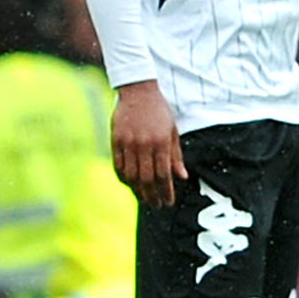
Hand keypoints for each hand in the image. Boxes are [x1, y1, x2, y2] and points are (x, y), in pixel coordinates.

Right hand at [112, 80, 184, 207]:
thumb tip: (182, 177)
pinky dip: (124, 178)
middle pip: (147, 178)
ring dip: (138, 190)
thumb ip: (176, 156)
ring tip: (145, 199)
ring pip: (131, 175)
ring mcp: (127, 143)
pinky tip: (130, 186)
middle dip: (153, 195)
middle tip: (157, 205)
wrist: (138, 92)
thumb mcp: (172, 131)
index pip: (164, 174)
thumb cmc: (159, 112)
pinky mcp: (115, 141)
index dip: (166, 191)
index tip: (168, 202)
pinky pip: (118, 165)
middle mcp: (144, 144)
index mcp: (161, 142)